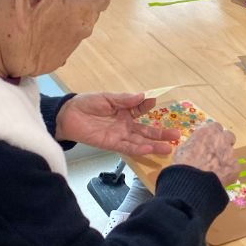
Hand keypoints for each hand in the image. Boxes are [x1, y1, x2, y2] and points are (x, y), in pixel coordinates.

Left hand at [55, 93, 180, 155]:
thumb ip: (124, 99)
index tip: (156, 102)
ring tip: (169, 147)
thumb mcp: (106, 98)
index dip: (149, 106)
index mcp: (125, 110)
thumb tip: (144, 96)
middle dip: (161, 133)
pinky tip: (150, 149)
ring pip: (141, 141)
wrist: (68, 116)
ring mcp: (120, 135)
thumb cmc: (86, 104)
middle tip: (177, 135)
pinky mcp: (112, 144)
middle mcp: (125, 124)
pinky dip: (139, 149)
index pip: (142, 109)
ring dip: (154, 144)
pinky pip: (128, 147)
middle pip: (146, 130)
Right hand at [172, 122, 238, 184]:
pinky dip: (228, 173)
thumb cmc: (183, 164)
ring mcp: (231, 153)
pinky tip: (219, 179)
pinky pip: (233, 168)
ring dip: (224, 159)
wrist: (192, 183)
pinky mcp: (236, 168)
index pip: (215, 127)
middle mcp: (222, 139)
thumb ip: (194, 143)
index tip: (208, 141)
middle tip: (215, 153)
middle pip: (228, 136)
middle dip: (223, 143)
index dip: (212, 135)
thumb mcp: (183, 148)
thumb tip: (196, 146)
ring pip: (231, 153)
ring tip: (214, 170)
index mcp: (209, 131)